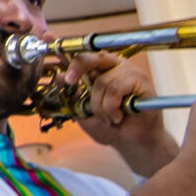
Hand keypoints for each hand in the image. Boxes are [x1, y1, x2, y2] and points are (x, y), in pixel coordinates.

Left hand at [65, 51, 177, 176]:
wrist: (131, 142)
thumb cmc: (110, 127)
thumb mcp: (83, 112)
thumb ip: (72, 96)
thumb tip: (59, 77)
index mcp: (100, 71)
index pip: (84, 56)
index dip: (69, 56)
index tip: (53, 53)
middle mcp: (115, 67)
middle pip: (94, 57)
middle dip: (78, 67)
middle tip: (70, 81)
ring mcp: (129, 71)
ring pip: (103, 81)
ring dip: (100, 106)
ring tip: (108, 119)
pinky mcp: (141, 80)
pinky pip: (116, 89)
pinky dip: (112, 107)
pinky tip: (118, 116)